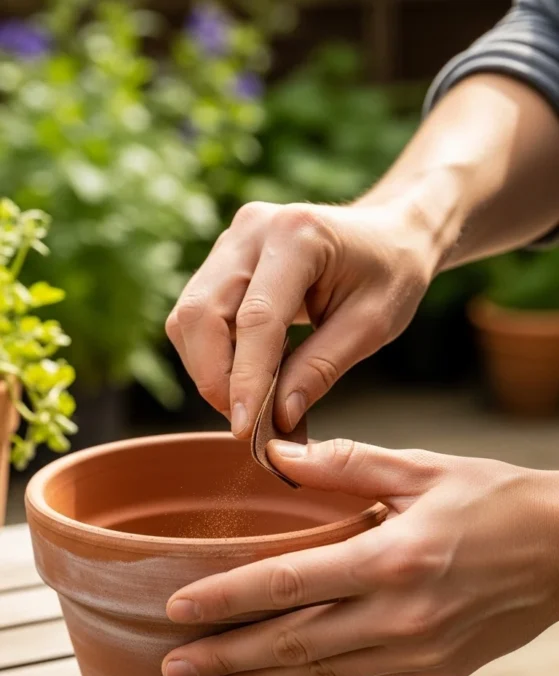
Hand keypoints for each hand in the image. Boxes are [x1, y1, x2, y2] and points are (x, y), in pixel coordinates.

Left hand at [162, 439, 558, 675]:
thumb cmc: (498, 504)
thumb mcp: (423, 469)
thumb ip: (345, 464)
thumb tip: (278, 454)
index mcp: (393, 558)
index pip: (287, 584)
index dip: (226, 600)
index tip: (178, 611)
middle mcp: (401, 616)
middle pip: (293, 644)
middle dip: (227, 661)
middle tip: (173, 669)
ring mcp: (419, 653)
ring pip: (321, 673)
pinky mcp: (434, 672)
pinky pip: (360, 674)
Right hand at [166, 198, 438, 436]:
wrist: (388, 234)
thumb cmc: (389, 274)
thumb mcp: (372, 326)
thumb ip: (321, 369)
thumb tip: (279, 418)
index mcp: (299, 236)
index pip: (256, 319)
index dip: (245, 379)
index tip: (244, 428)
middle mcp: (253, 230)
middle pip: (201, 314)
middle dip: (214, 377)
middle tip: (245, 420)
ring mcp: (232, 240)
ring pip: (188, 317)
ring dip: (208, 368)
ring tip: (249, 398)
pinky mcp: (222, 257)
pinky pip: (196, 314)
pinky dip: (211, 354)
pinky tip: (247, 371)